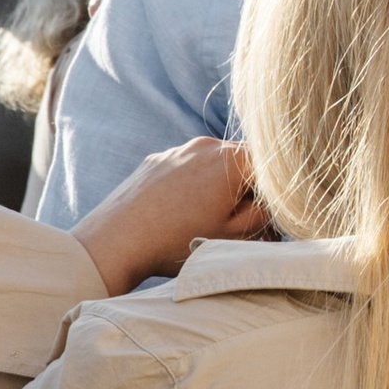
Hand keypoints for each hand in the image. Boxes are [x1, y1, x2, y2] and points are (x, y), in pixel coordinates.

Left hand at [72, 136, 265, 297]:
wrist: (113, 243)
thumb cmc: (175, 242)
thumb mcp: (233, 236)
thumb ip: (264, 213)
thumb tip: (273, 202)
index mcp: (230, 159)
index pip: (271, 167)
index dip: (274, 196)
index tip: (266, 222)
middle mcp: (204, 146)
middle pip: (243, 164)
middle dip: (247, 193)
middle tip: (241, 228)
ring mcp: (176, 151)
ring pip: (214, 167)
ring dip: (220, 190)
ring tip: (207, 224)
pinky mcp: (154, 162)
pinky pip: (186, 171)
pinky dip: (193, 188)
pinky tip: (180, 216)